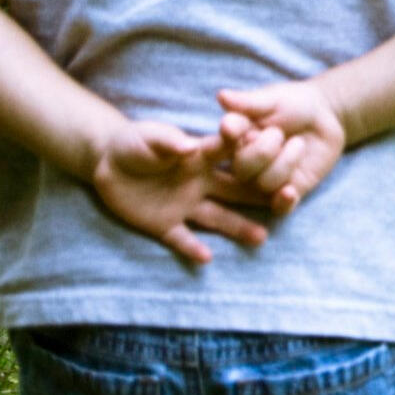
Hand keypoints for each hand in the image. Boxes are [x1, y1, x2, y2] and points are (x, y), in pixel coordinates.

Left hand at [89, 120, 269, 264]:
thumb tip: (189, 146)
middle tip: (286, 201)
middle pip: (234, 191)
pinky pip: (181, 238)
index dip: (249, 152)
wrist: (107, 161)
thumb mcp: (149, 136)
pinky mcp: (163, 224)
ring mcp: (183, 205)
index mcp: (199, 157)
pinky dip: (192, 248)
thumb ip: (168, 140)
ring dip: (238, 228)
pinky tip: (206, 258)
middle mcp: (199, 183)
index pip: (228, 155)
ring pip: (216, 218)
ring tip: (262, 238)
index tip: (275, 154)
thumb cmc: (135, 142)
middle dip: (258, 197)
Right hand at [216, 81, 346, 215]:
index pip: (218, 146)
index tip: (231, 130)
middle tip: (278, 133)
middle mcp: (244, 163)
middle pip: (241, 170)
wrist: (325, 117)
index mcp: (233, 140)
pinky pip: (279, 208)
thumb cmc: (292, 103)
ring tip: (298, 143)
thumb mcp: (272, 98)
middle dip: (262, 151)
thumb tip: (222, 95)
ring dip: (285, 162)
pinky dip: (283, 201)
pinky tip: (290, 191)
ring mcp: (264, 180)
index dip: (224, 142)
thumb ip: (248, 102)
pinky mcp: (286, 193)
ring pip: (263, 184)